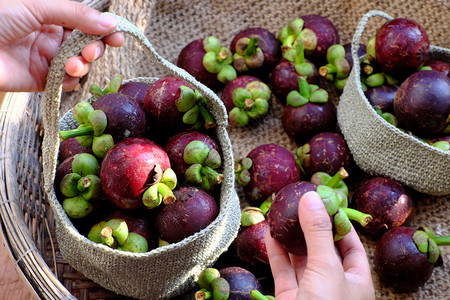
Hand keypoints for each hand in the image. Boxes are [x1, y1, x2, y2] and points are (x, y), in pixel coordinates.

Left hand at [0, 0, 123, 91]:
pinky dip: (70, 81)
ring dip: (82, 65)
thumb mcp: (37, 6)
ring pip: (80, 64)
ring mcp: (47, 59)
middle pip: (87, 44)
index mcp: (51, 15)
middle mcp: (52, 36)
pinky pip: (66, 82)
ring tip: (72, 64)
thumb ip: (76, 14)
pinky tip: (64, 76)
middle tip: (90, 52)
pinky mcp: (41, 80)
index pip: (86, 23)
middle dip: (94, 49)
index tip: (117, 37)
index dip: (104, 30)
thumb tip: (110, 22)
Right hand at [266, 191, 374, 299]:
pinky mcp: (290, 298)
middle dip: (310, 227)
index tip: (323, 202)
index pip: (350, 244)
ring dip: (290, 238)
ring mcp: (310, 292)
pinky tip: (270, 236)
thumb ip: (318, 234)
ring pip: (300, 259)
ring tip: (281, 215)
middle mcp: (334, 285)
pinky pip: (283, 271)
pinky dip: (276, 253)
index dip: (338, 223)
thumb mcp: (327, 269)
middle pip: (322, 249)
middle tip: (298, 204)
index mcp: (355, 280)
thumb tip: (312, 198)